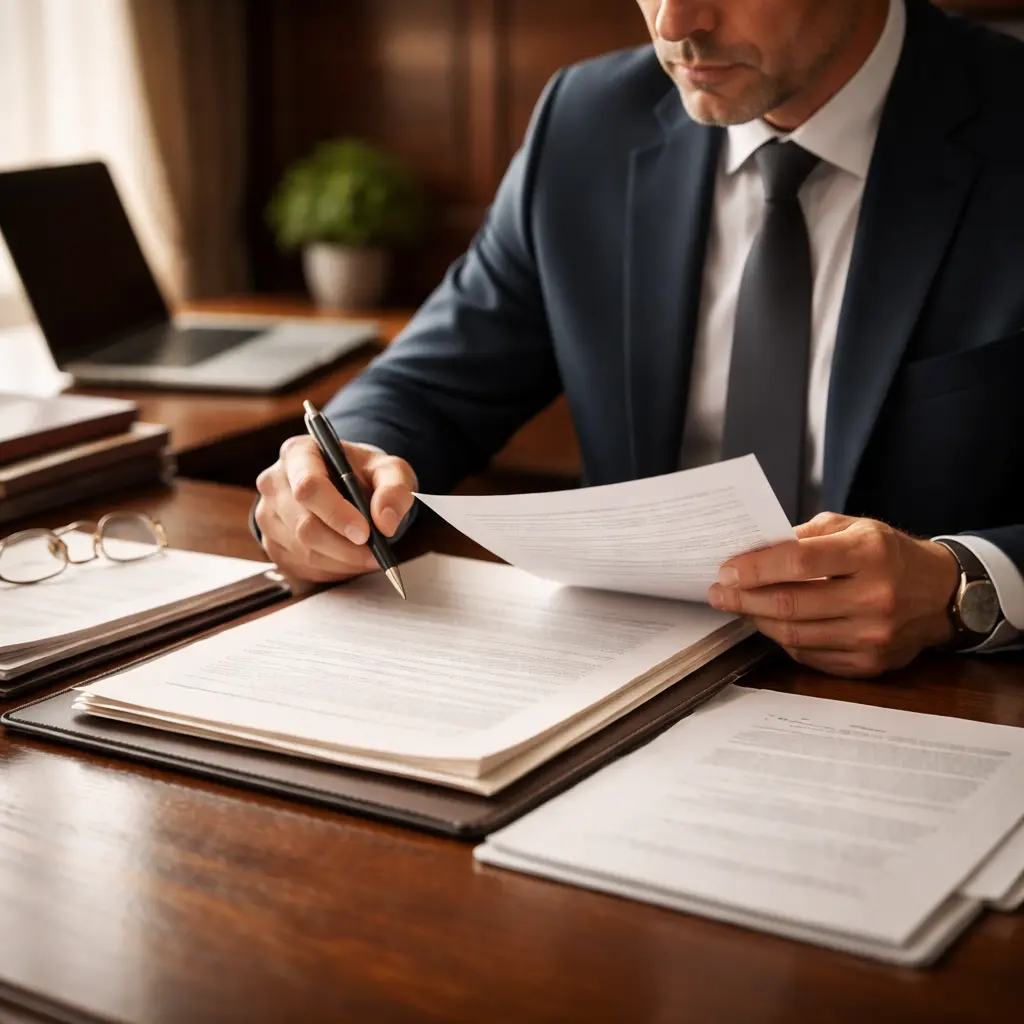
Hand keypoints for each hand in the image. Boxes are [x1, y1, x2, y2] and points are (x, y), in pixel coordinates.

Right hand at [254, 435, 415, 582]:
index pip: (308, 487)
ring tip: (369, 556)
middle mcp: (275, 482)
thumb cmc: (364, 474)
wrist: (348, 485)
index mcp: (299, 453)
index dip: (337, 514)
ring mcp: (267, 514)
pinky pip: (301, 566)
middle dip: (346, 547)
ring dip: (343, 561)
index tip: (365, 533)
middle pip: (304, 525)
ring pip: (303, 551)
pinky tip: (350, 560)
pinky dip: (332, 570)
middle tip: (376, 554)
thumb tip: (386, 522)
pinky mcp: (271, 543)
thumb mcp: (390, 470)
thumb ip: (394, 489)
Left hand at [707, 513, 960, 677]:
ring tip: (739, 607)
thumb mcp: (854, 527)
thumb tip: (754, 552)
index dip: (756, 568)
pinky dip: (784, 640)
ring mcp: (874, 635)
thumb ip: (804, 536)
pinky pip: (810, 656)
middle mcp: (875, 597)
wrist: (942, 594)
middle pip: (791, 604)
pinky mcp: (870, 663)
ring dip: (758, 621)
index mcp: (869, 554)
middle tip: (718, 593)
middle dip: (744, 599)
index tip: (726, 570)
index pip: (799, 563)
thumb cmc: (889, 555)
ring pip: (795, 635)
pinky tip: (770, 624)